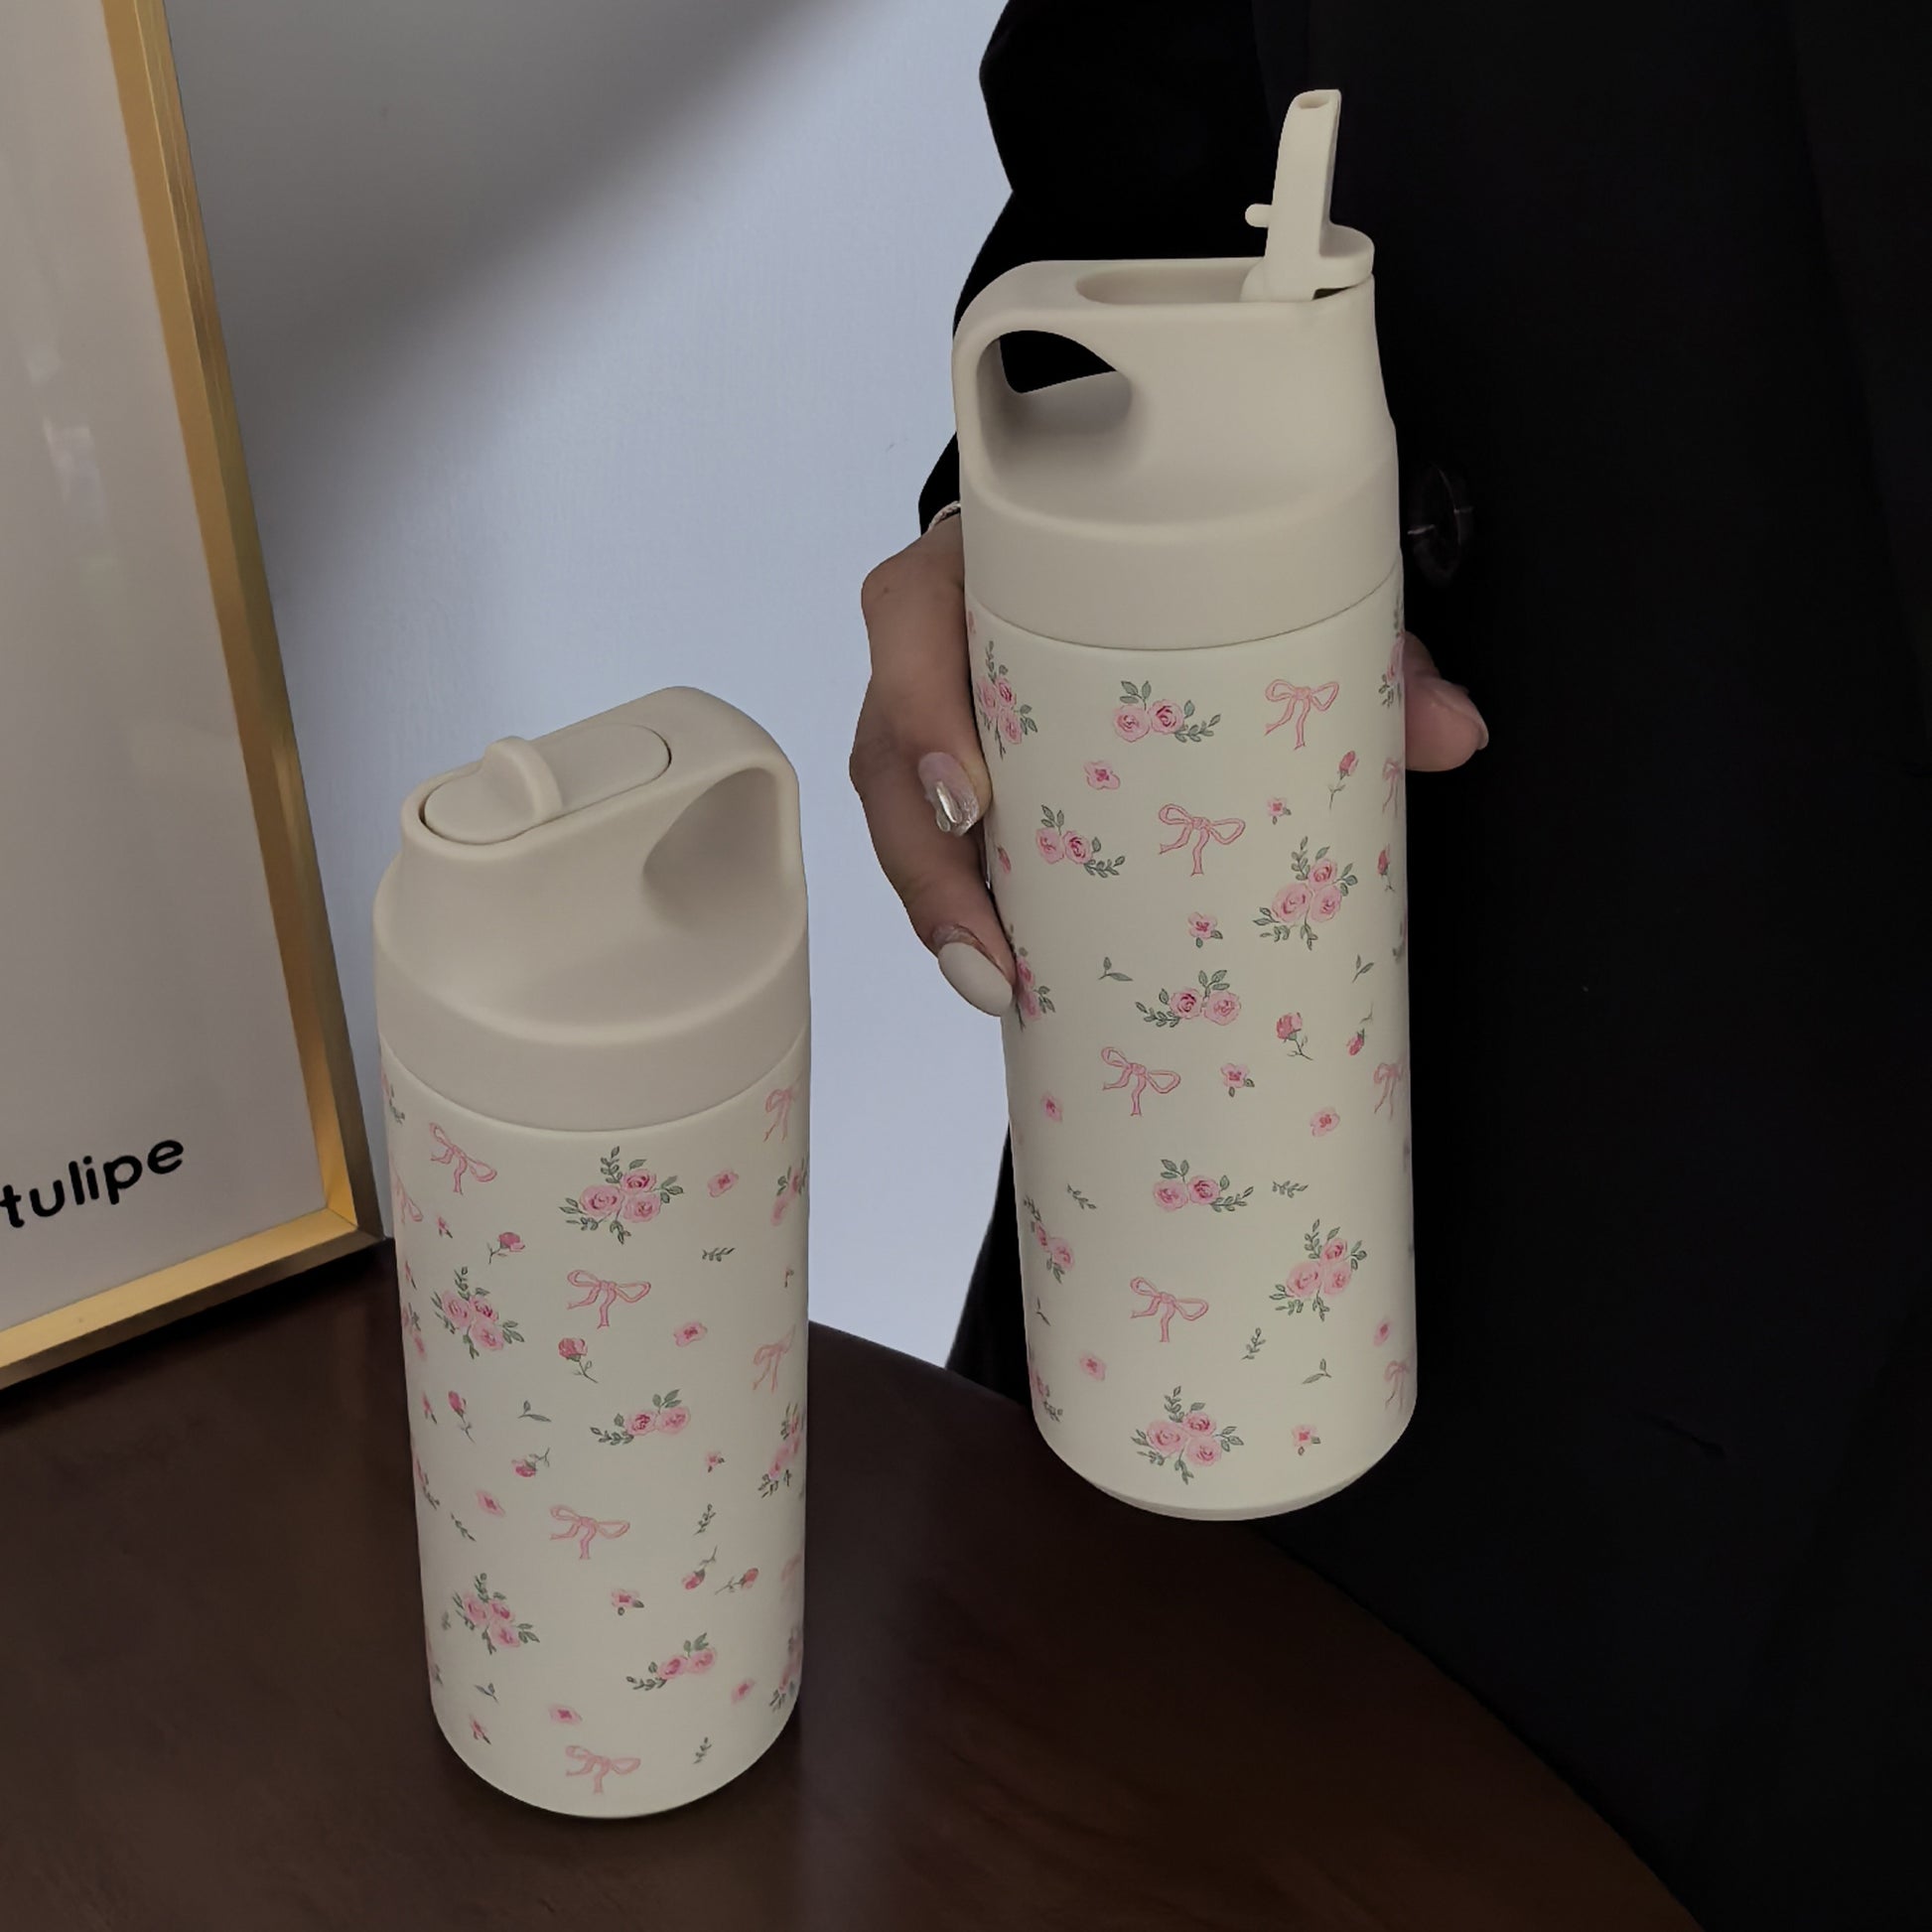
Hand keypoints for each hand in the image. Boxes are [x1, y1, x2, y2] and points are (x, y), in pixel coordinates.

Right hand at [851, 517, 1486, 1014]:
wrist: (1149, 546)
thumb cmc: (1191, 560)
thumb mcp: (1265, 587)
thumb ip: (1360, 646)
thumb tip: (1456, 734)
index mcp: (990, 560)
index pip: (908, 611)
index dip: (917, 703)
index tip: (968, 796)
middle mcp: (942, 635)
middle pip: (882, 742)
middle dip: (923, 862)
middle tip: (990, 956)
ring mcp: (936, 707)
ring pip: (894, 807)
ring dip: (935, 906)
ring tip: (995, 986)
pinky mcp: (955, 770)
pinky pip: (930, 841)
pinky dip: (959, 908)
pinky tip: (998, 973)